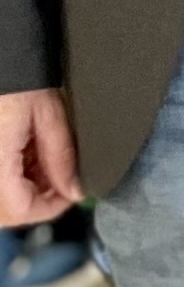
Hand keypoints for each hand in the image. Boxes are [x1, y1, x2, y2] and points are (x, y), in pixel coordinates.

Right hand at [0, 88, 78, 224]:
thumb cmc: (18, 75)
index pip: (18, 210)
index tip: (71, 193)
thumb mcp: (48, 114)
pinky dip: (9, 175)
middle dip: (35, 201)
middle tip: (59, 177)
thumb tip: (73, 191)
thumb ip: (60, 158)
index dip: (50, 208)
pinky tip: (24, 152)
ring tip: (41, 158)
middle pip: (4, 210)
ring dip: (21, 189)